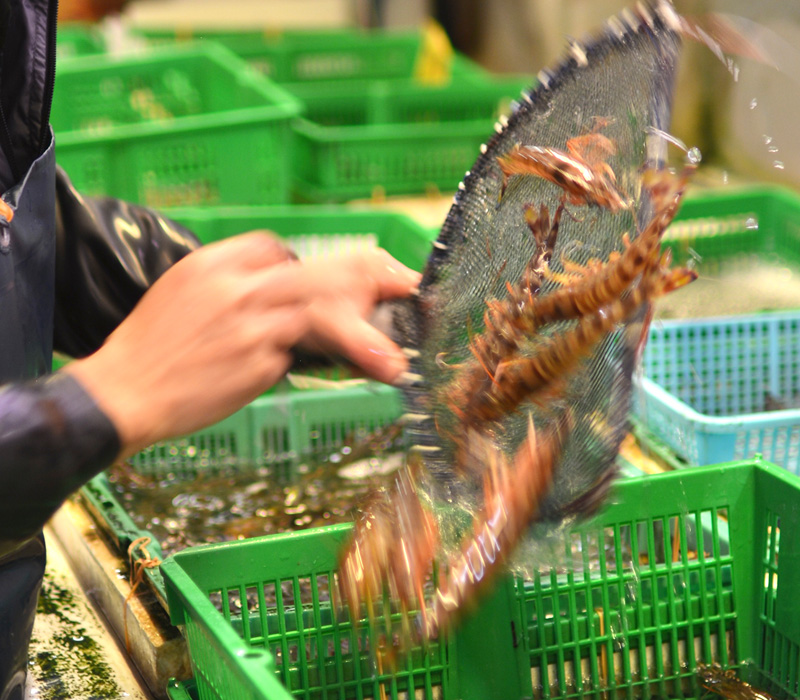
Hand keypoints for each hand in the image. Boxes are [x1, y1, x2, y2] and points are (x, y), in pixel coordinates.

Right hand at [64, 234, 419, 457]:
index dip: (311, 264)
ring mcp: (252, 325)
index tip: (336, 280)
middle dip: (369, 277)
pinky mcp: (257, 363)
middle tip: (405, 287)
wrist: (123, 392)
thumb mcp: (184, 292)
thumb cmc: (153, 347)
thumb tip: (282, 288)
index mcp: (216, 262)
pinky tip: (352, 374)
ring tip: (396, 358)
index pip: (277, 248)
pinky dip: (324, 364)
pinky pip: (299, 357)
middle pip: (317, 273)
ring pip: (322, 314)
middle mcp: (238, 287)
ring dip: (364, 332)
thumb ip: (234, 283)